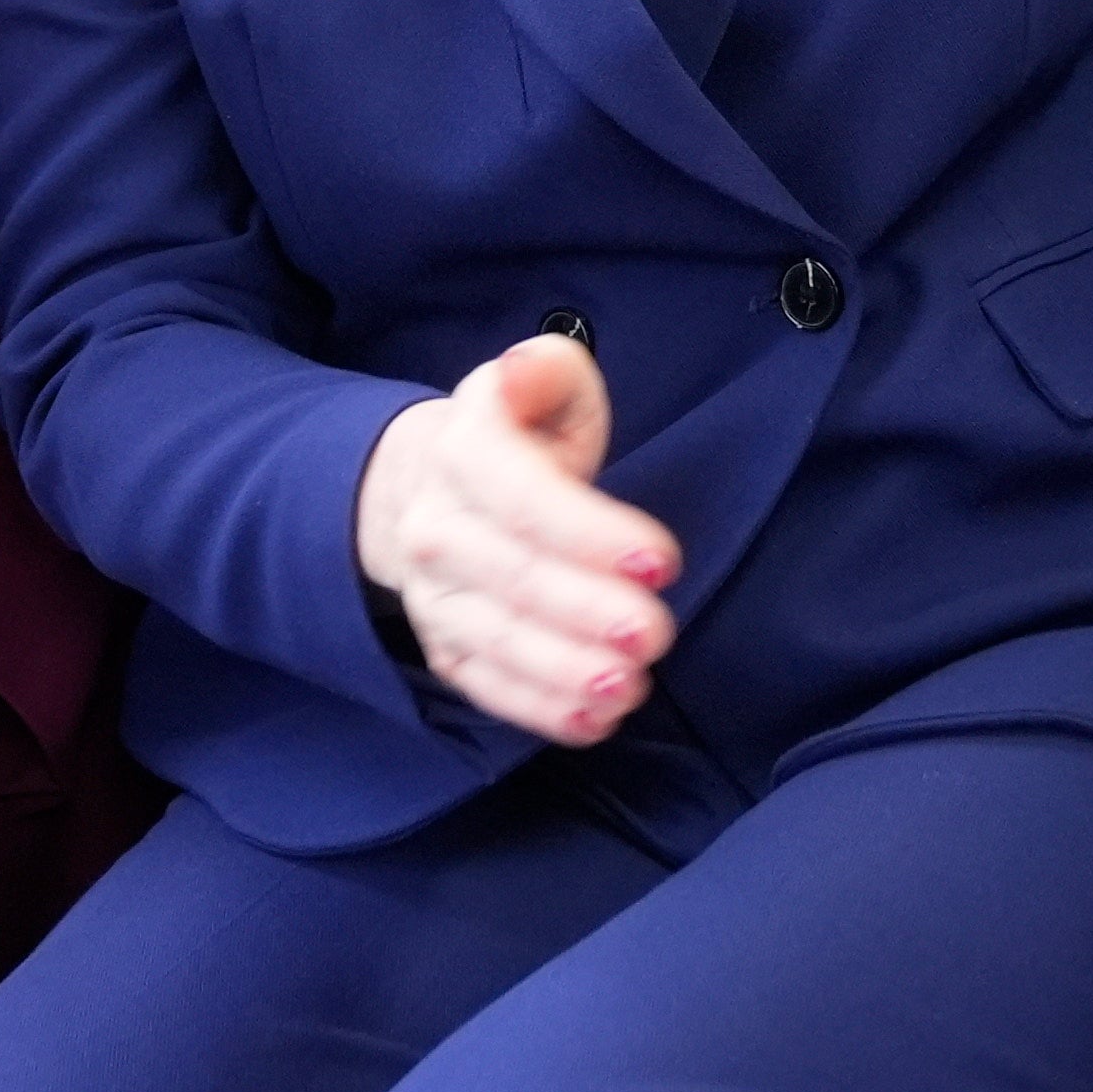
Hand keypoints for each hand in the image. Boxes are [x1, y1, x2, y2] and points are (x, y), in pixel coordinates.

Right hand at [355, 334, 679, 743]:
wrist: (432, 485)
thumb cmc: (518, 432)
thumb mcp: (543, 382)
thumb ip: (549, 371)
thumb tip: (524, 371)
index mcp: (462, 450)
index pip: (521, 496)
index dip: (589, 532)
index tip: (661, 560)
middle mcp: (434, 527)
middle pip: (513, 576)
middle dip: (587, 610)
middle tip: (655, 634)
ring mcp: (434, 596)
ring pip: (497, 640)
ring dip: (565, 670)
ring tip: (629, 686)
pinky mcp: (446, 647)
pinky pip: (486, 686)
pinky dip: (538, 708)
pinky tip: (592, 720)